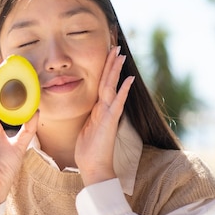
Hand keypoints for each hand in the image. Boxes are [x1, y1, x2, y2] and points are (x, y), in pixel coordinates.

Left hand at [74, 46, 134, 185]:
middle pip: (108, 81)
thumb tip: (87, 110)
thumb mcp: (85, 128)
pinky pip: (116, 103)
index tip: (107, 55)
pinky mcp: (109, 122)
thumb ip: (89, 117)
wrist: (95, 167)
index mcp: (98, 110)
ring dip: (115, 71)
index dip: (104, 70)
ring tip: (120, 55)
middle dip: (111, 64)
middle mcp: (105, 109)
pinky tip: (128, 79)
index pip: (102, 85)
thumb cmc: (89, 151)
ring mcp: (108, 115)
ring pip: (112, 87)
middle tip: (116, 47)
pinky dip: (122, 91)